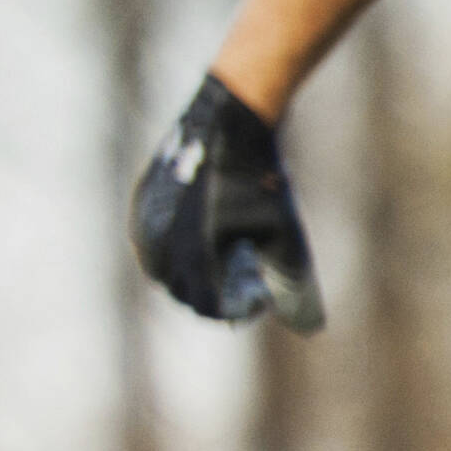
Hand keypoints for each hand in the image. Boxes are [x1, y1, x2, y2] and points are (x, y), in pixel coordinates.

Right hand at [131, 77, 321, 330]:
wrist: (229, 123)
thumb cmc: (260, 179)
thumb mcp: (284, 236)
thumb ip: (290, 285)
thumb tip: (308, 328)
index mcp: (192, 256)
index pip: (206, 307)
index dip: (233, 311)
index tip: (255, 299)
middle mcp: (160, 242)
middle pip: (180, 291)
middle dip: (207, 294)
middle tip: (236, 283)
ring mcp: (145, 220)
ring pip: (159, 267)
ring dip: (184, 273)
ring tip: (215, 261)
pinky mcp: (142, 199)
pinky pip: (148, 239)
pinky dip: (169, 247)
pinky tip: (195, 236)